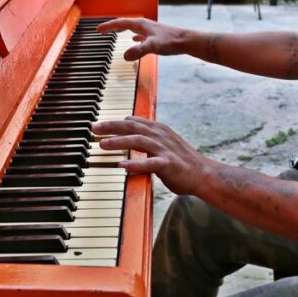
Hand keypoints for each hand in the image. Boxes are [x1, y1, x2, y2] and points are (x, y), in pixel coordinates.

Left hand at [93, 116, 210, 195]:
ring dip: (119, 142)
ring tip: (103, 145)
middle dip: (111, 127)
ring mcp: (165, 149)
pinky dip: (135, 164)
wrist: (203, 174)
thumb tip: (129, 122)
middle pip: (132, 128)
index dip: (114, 123)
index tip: (98, 124)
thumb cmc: (182, 160)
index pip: (133, 122)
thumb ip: (147, 133)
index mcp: (158, 130)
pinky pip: (149, 163)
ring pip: (138, 141)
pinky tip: (121, 166)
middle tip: (94, 128)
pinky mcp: (168, 164)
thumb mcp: (164, 141)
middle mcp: (160, 136)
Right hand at [97, 18, 186, 60]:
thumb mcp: (153, 46)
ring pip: (132, 27)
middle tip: (102, 30)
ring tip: (115, 32)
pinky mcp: (155, 35)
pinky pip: (140, 34)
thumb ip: (139, 51)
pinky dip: (134, 35)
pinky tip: (135, 39)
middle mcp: (144, 25)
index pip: (120, 23)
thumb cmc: (171, 42)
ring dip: (122, 29)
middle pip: (124, 23)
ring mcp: (150, 30)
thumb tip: (125, 56)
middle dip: (112, 27)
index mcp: (140, 24)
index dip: (108, 26)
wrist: (186, 41)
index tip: (98, 30)